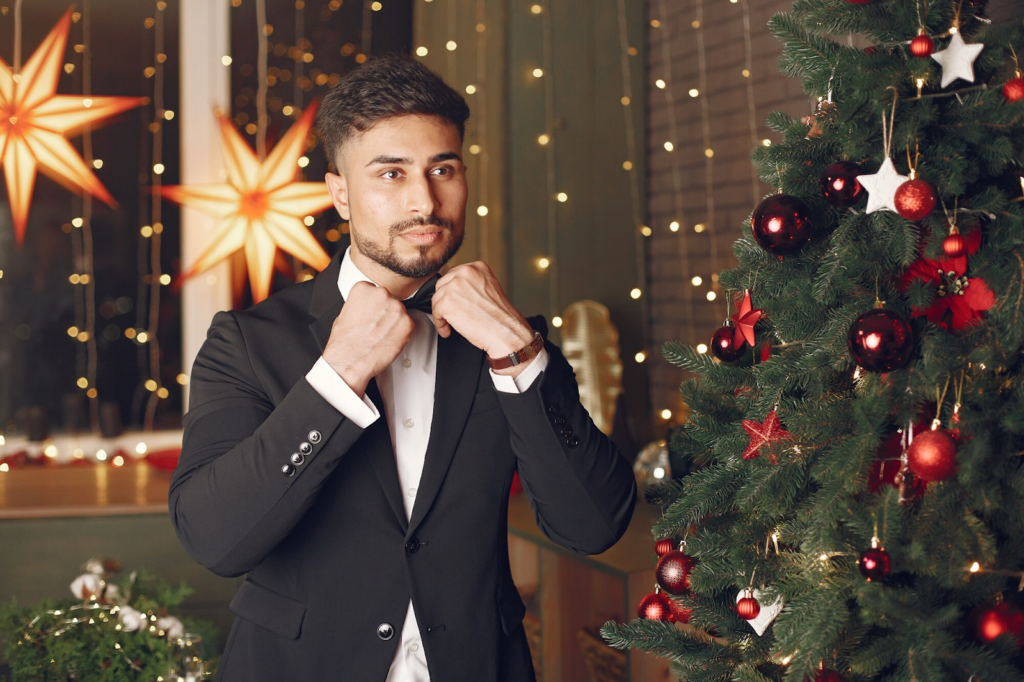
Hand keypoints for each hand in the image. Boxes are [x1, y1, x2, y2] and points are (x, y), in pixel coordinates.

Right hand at [322, 281, 414, 396]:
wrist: (350, 361)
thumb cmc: (345, 342)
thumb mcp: (344, 313)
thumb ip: (360, 304)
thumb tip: (367, 307)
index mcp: (364, 288)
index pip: (374, 290)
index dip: (373, 305)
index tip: (371, 313)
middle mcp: (382, 294)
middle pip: (388, 299)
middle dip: (384, 312)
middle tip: (375, 326)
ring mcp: (396, 308)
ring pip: (399, 312)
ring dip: (393, 322)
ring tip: (380, 335)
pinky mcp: (407, 323)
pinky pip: (407, 325)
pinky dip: (401, 333)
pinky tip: (388, 339)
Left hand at [431, 262, 533, 359]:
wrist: (504, 331)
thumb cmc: (499, 316)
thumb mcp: (490, 288)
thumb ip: (473, 284)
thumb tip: (457, 290)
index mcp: (477, 267)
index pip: (453, 275)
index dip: (452, 291)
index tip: (454, 301)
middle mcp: (465, 273)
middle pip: (442, 285)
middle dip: (445, 301)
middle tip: (451, 314)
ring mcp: (454, 286)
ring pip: (437, 299)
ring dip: (441, 314)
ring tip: (450, 324)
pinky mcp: (447, 302)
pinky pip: (435, 313)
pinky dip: (440, 324)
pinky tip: (448, 330)